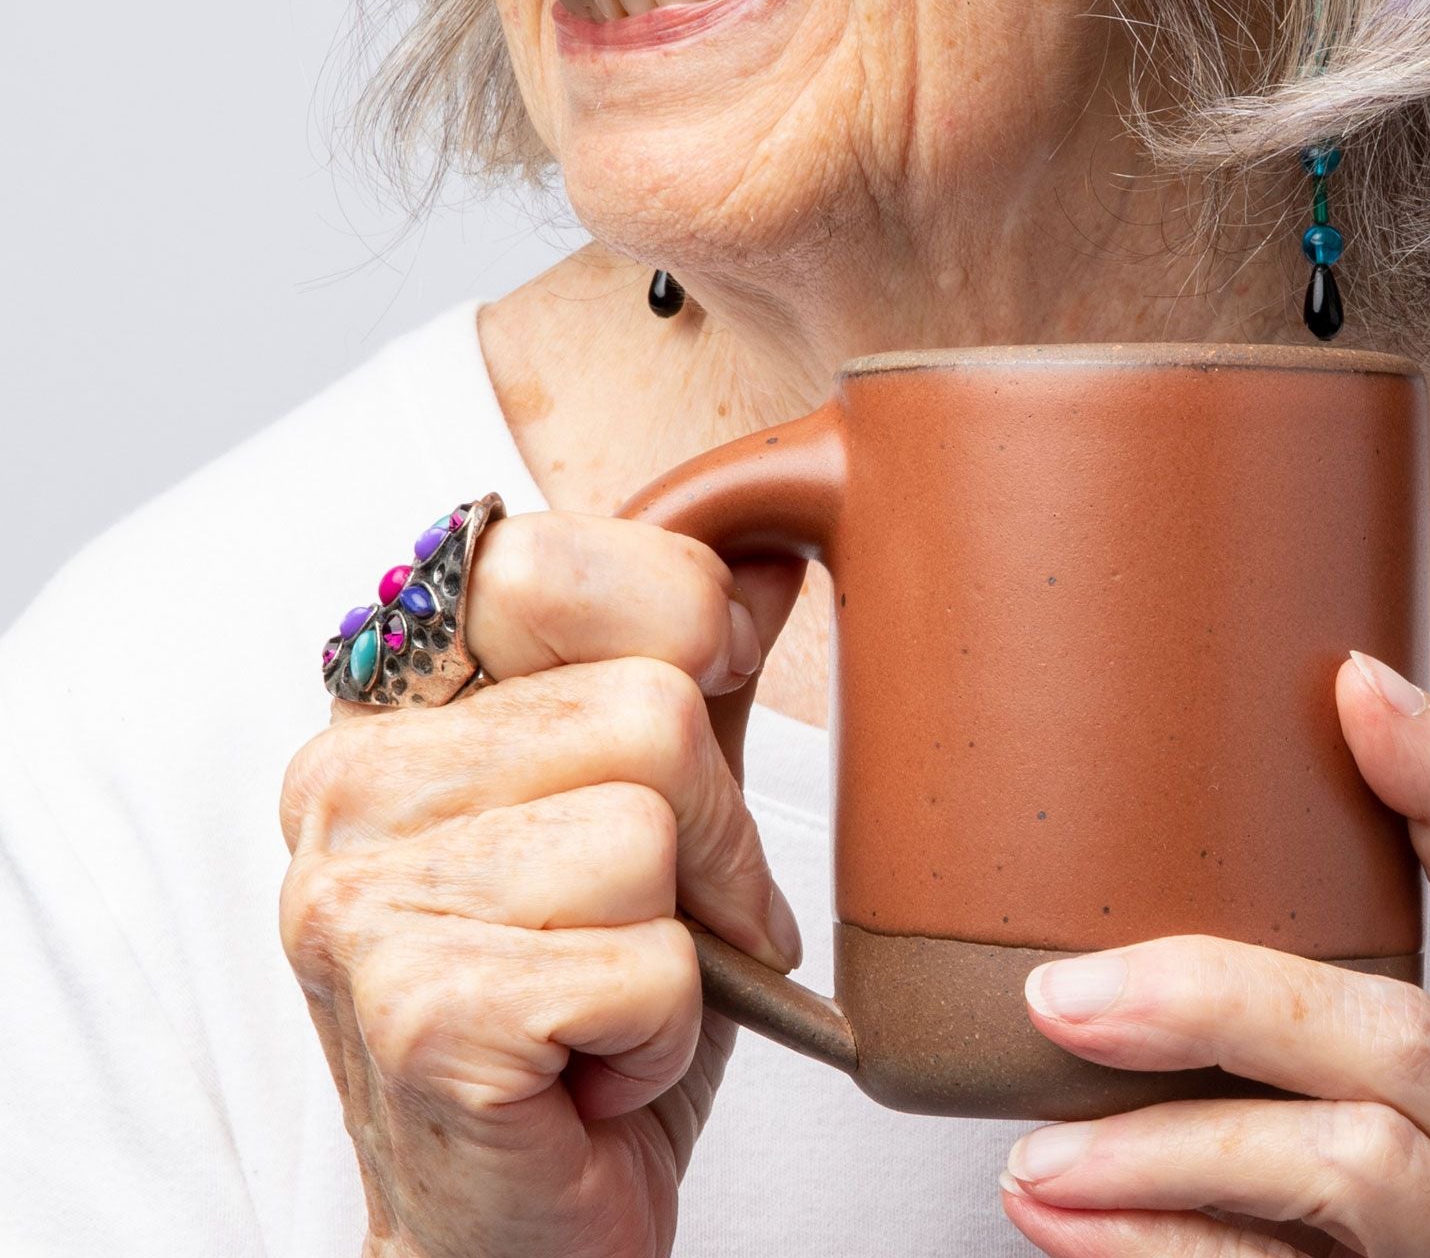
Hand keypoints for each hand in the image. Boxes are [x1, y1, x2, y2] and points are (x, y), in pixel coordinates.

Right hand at [278, 512, 802, 1257]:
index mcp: (389, 706)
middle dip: (711, 831)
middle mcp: (346, 783)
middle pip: (648, 705)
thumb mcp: (649, 813)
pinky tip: (592, 1067)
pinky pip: (650, 963)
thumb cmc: (581, 1018)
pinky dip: (665, 1032)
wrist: (508, 1236)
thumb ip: (691, 674)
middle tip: (663, 922)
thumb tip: (775, 549)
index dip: (675, 624)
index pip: (547, 561)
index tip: (699, 708)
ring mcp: (362, 899)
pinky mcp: (421, 1015)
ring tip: (613, 1000)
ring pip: (655, 828)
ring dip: (688, 943)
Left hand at [999, 652, 1429, 1256]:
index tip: (1353, 685)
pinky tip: (1062, 1217)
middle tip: (1062, 996)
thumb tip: (1115, 863)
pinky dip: (1161, 1247)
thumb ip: (1305, 994)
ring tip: (1035, 1154)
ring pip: (1351, 1162)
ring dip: (1168, 1149)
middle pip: (1400, 1035)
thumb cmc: (1370, 1220)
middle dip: (1219, 1001)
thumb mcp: (1372, 1096)